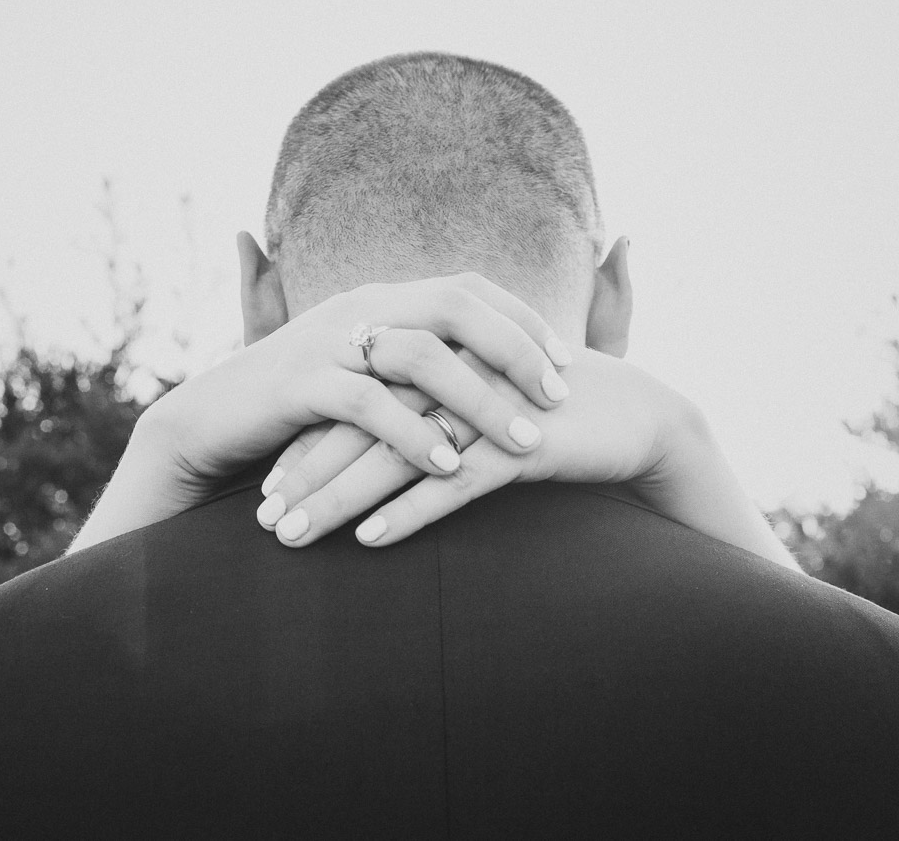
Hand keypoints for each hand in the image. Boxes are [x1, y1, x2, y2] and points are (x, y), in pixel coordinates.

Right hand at [69, 273, 573, 551]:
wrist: (207, 419)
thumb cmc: (297, 407)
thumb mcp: (360, 374)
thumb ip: (413, 367)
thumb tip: (479, 379)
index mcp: (381, 300)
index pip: (468, 289)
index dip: (522, 320)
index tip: (568, 360)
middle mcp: (359, 308)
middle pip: (455, 306)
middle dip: (516, 349)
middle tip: (561, 396)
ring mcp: (327, 343)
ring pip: (420, 355)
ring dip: (478, 399)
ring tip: (525, 442)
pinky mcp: (299, 386)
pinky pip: (367, 404)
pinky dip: (413, 435)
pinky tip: (449, 469)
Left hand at [261, 349, 800, 571]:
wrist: (635, 415)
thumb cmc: (550, 414)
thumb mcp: (482, 404)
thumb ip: (431, 411)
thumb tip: (375, 443)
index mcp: (437, 361)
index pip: (356, 401)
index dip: (308, 444)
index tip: (266, 487)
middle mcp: (452, 376)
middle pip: (360, 425)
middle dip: (307, 474)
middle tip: (263, 519)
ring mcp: (484, 407)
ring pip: (395, 455)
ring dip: (339, 498)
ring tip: (293, 536)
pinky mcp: (519, 443)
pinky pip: (455, 482)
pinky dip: (410, 511)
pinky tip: (371, 538)